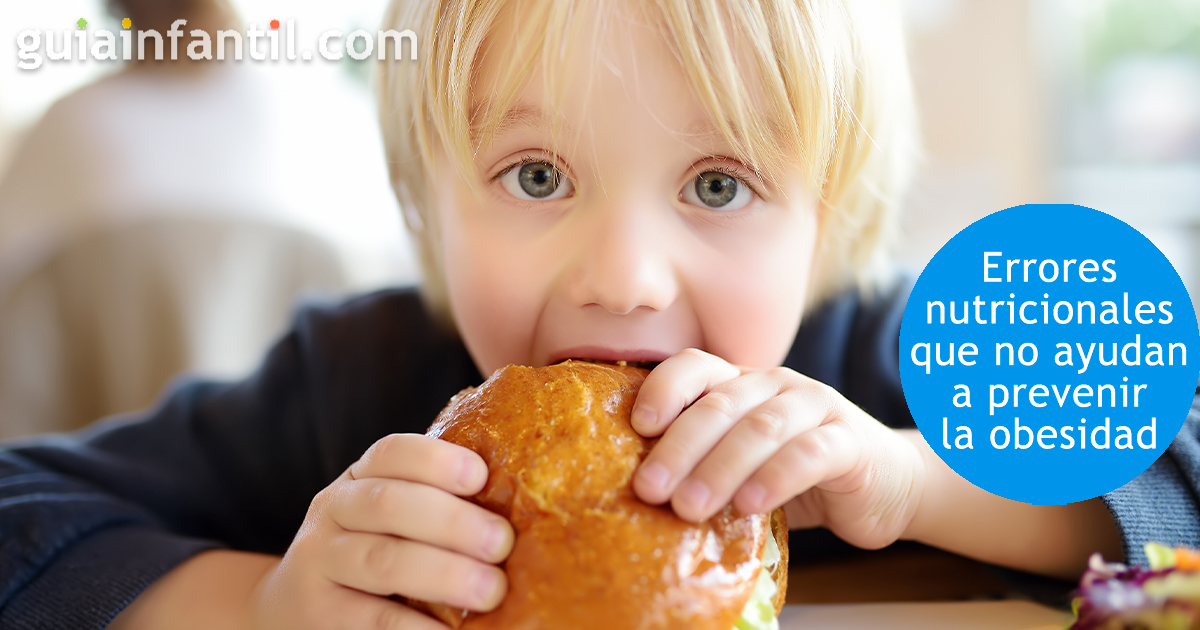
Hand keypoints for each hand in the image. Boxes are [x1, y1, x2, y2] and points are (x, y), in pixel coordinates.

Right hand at [251, 434, 514, 628]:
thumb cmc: (368, 556)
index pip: (391, 453)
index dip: (436, 460)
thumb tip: (524, 502)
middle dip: (452, 521)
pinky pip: (371, 620)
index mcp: (358, 478)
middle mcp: (333, 512)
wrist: (288, 609)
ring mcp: (319, 563)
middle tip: (502, 543)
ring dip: (443, 573)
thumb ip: (435, 505)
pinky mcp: (318, 615)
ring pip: (382, 561)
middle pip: (390, 505)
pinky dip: (415, 627)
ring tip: (491, 590)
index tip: (480, 477)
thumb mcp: (388, 520)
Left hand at [630, 349, 926, 549]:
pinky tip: (749, 506)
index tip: (638, 428)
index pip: (696, 367)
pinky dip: (774, 478)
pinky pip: (808, 454)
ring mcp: (816, 407)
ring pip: (760, 428)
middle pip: (720, 404)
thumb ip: (704, 464)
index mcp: (742, 384)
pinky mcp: (849, 442)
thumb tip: (639, 492)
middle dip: (679, 448)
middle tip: (650, 489)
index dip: (665, 390)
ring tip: (689, 507)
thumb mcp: (745, 466)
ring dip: (719, 468)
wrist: (887, 488)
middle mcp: (776, 385)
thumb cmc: (800, 478)